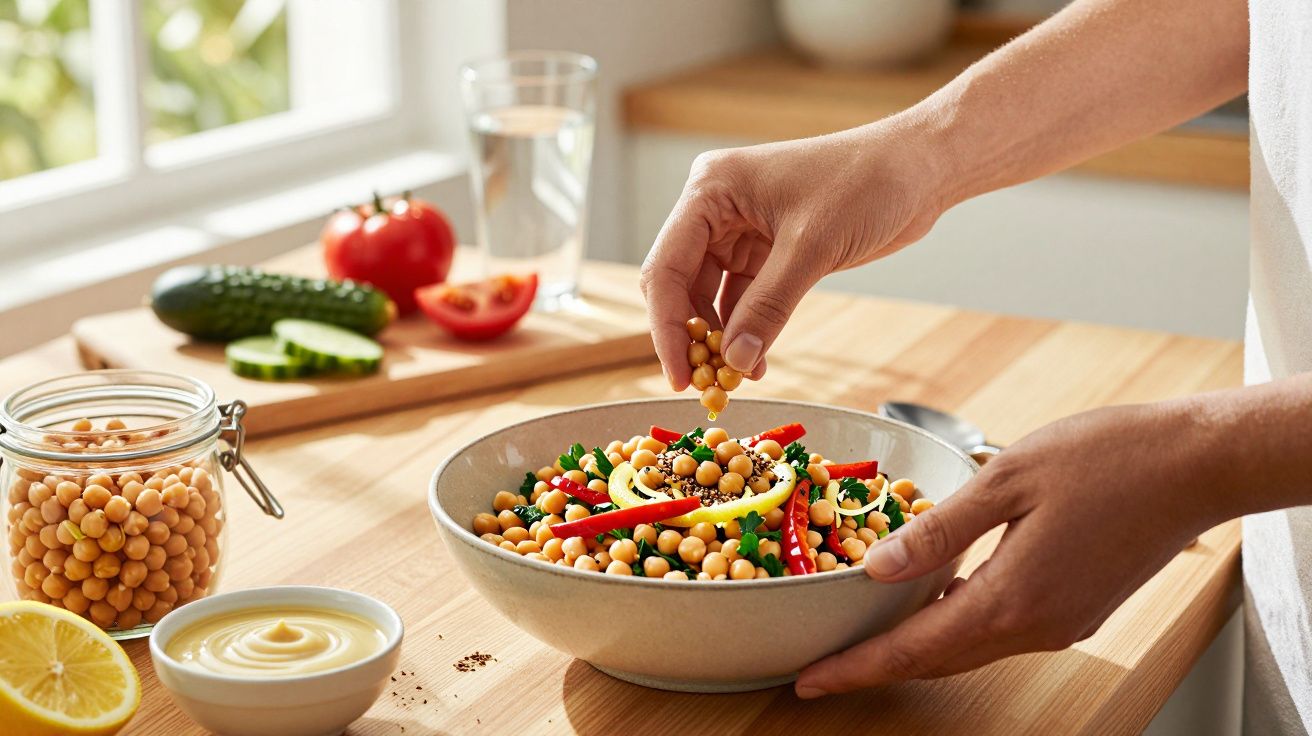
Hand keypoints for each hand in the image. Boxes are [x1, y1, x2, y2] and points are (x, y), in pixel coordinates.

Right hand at [639, 120, 948, 388]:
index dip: (668, 327)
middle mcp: (717, 208)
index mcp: (711, 190)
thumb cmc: (866, 182)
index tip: (681, 376)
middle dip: (691, 336)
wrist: (919, 168)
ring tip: (738, 377)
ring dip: (722, 338)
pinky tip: (756, 360)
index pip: (667, 267)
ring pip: (710, 296)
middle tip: (705, 385)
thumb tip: (735, 362)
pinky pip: (743, 298)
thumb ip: (768, 307)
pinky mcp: (768, 249)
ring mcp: (741, 229)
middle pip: (681, 285)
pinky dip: (746, 330)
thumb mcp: (812, 247)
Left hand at [794, 400, 1223, 696]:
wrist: (1198, 464)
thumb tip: (878, 569)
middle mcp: (1037, 626)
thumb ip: (940, 530)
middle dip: (876, 666)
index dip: (856, 669)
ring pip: (970, 647)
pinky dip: (957, 623)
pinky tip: (934, 597)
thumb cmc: (1109, 458)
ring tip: (865, 636)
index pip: (915, 650)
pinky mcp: (1077, 608)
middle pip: (939, 659)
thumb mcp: (1008, 479)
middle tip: (823, 666)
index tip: (808, 681)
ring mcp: (1062, 623)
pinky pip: (1001, 628)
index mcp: (1013, 600)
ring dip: (917, 646)